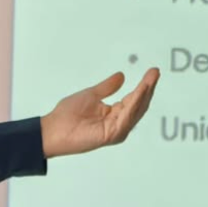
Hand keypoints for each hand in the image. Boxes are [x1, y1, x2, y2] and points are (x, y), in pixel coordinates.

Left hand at [39, 67, 159, 158]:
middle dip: (148, 88)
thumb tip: (122, 76)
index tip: (153, 71)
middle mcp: (118, 123)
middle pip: (139, 104)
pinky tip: (139, 92)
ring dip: (144, 94)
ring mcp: (116, 130)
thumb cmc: (67, 114)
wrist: (52, 128)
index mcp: (114, 114)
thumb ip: (107, 87)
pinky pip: (126, 118)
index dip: (144, 85)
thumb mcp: (90, 95)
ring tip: (150, 79)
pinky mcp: (112, 134)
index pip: (134, 98)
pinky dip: (133, 104)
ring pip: (135, 110)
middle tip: (155, 72)